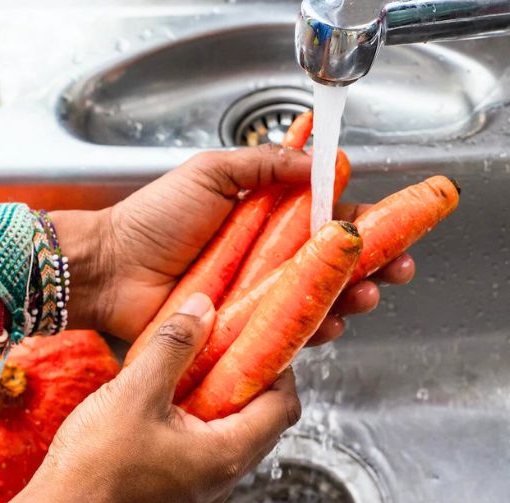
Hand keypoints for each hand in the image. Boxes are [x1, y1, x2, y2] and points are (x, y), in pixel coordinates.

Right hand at [28, 294, 300, 502]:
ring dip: (214, 414)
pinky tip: (156, 422)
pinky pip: (194, 468)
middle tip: (222, 357)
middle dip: (245, 389)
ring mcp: (194, 502)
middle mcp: (219, 484)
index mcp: (227, 455)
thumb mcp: (135, 391)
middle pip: (258, 428)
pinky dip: (188, 439)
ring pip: (224, 448)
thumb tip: (203, 310)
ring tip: (184, 384)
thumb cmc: (94, 469)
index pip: (284, 408)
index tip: (261, 346)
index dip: (280, 372)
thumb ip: (173, 345)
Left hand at [65, 145, 415, 341]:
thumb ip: (265, 164)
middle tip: (398, 270)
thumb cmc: (152, 220)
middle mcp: (268, 259)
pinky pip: (289, 335)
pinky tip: (331, 326)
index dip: (363, 224)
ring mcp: (258, 298)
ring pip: (319, 301)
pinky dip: (316, 332)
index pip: (326, 219)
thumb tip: (318, 161)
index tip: (395, 226)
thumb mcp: (212, 172)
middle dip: (374, 268)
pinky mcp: (245, 331)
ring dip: (352, 300)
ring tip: (366, 297)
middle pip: (334, 265)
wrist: (111, 269)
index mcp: (266, 217)